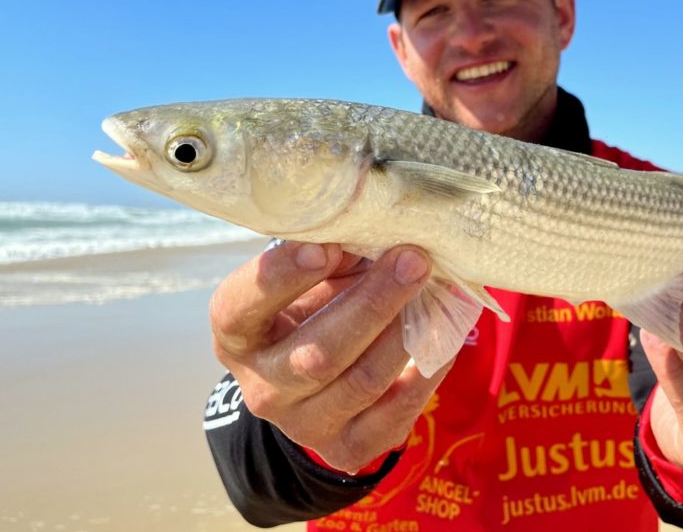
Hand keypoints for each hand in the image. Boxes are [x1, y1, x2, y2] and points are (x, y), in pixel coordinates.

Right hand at [209, 240, 452, 472]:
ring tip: (433, 292)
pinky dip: (426, 373)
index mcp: (238, 336)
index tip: (324, 248)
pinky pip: (394, 414)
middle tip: (412, 260)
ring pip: (362, 382)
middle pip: (317, 353)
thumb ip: (331, 254)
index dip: (280, 278)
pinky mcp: (347, 448)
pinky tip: (444, 338)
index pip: (240, 309)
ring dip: (404, 334)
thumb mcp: (309, 280)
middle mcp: (263, 387)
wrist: (316, 387)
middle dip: (372, 302)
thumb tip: (373, 233)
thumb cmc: (313, 310)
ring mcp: (304, 425)